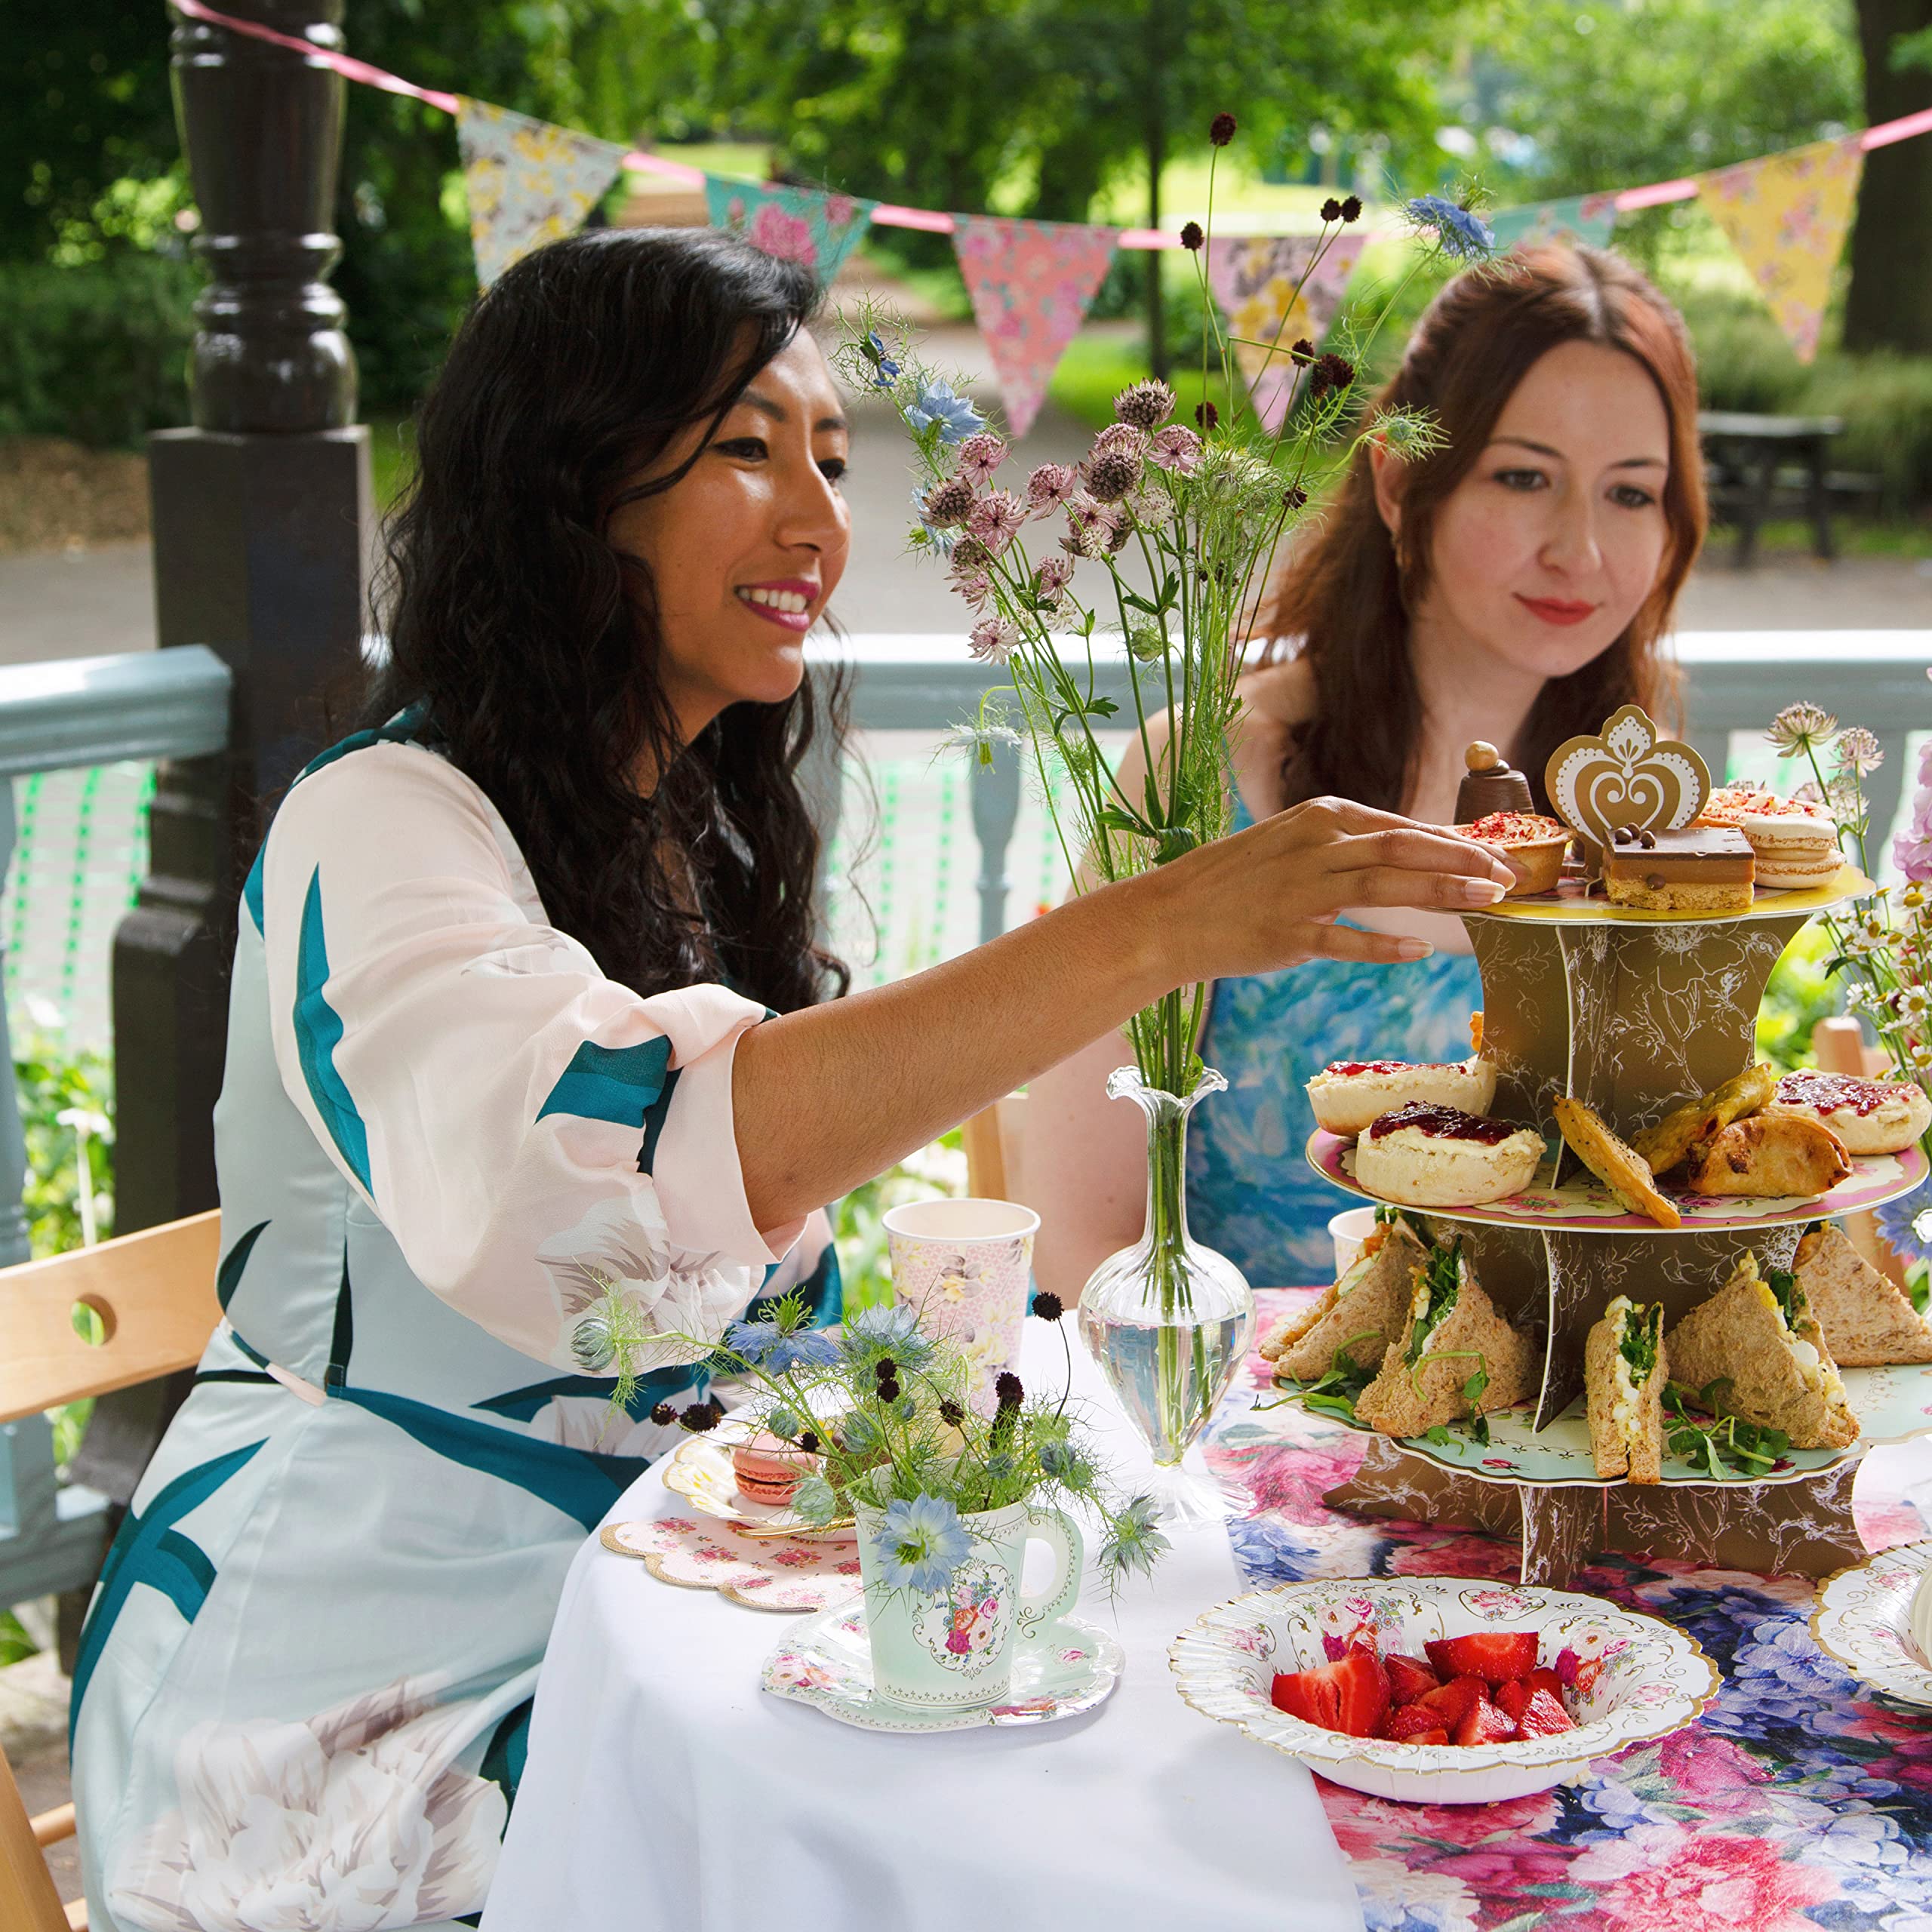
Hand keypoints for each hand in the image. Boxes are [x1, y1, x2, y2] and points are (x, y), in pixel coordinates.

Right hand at [1148, 795, 1516, 982]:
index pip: (1402, 826)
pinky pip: (1343, 940)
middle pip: (1404, 848)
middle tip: (1510, 878)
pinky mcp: (1286, 934)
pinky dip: (1383, 944)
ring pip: (1385, 886)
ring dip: (1442, 893)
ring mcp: (1300, 889)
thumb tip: (1414, 853)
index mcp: (1320, 817)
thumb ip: (1349, 846)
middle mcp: (1315, 845)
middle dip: (1464, 862)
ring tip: (1486, 902)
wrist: (1170, 915)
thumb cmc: (1236, 881)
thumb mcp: (1293, 844)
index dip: (1456, 843)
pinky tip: (1419, 950)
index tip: (1498, 857)